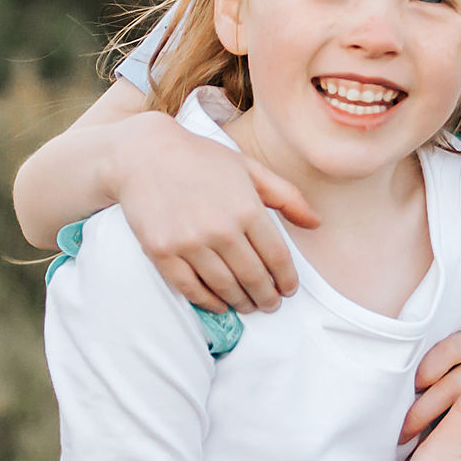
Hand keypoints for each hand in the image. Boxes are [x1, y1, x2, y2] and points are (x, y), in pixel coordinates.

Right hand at [114, 113, 317, 312]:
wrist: (144, 154)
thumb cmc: (201, 160)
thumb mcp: (249, 169)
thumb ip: (286, 196)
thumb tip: (316, 223)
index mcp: (246, 207)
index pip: (277, 257)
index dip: (286, 279)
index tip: (288, 289)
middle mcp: (220, 228)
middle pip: (254, 278)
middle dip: (267, 297)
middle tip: (270, 304)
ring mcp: (189, 243)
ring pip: (225, 287)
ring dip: (242, 302)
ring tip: (249, 306)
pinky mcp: (162, 253)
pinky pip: (191, 289)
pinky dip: (209, 302)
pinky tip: (220, 304)